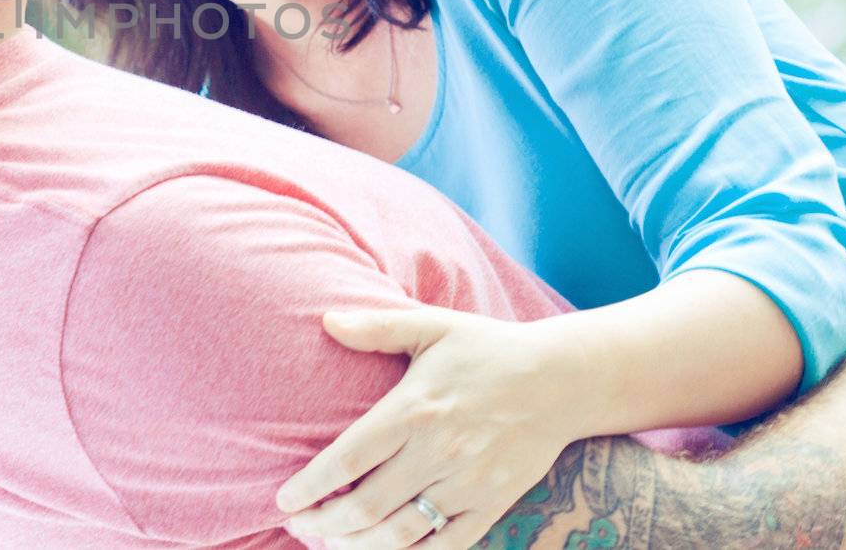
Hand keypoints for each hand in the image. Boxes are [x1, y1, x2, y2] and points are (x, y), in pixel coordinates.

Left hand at [277, 307, 581, 549]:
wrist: (561, 380)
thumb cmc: (487, 349)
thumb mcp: (432, 326)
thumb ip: (378, 327)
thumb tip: (326, 319)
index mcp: (415, 409)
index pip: (349, 457)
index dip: (312, 485)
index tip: (284, 500)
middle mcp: (438, 452)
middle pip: (367, 504)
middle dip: (324, 523)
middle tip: (299, 525)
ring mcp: (467, 484)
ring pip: (401, 533)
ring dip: (358, 545)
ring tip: (330, 542)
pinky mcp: (492, 505)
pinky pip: (446, 546)